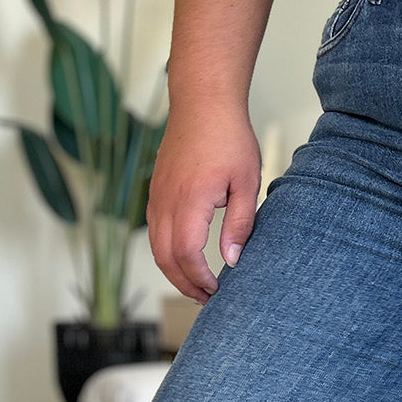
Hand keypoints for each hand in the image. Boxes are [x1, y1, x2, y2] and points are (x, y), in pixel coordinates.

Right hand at [147, 105, 260, 301]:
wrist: (203, 102)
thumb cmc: (229, 137)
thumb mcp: (246, 183)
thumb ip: (240, 224)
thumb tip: (232, 261)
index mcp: (190, 199)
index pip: (187, 253)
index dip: (201, 278)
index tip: (218, 290)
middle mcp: (166, 200)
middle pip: (165, 257)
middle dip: (185, 284)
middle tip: (208, 299)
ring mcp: (156, 195)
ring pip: (156, 246)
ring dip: (174, 271)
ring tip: (198, 286)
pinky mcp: (156, 191)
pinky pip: (155, 230)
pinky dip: (167, 252)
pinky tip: (185, 259)